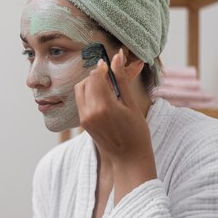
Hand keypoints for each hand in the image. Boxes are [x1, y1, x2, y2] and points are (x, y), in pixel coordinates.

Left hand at [74, 48, 156, 201]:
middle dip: (96, 75)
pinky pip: (81, 101)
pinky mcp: (83, 123)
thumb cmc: (137, 133)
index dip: (103, 67)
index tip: (112, 63)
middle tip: (112, 76)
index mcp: (104, 106)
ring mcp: (84, 118)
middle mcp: (90, 112)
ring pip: (80, 90)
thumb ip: (122, 80)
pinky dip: (89, 94)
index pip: (95, 76)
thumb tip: (118, 57)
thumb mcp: (132, 104)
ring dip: (91, 84)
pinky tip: (104, 99)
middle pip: (85, 81)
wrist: (129, 159)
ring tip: (108, 88)